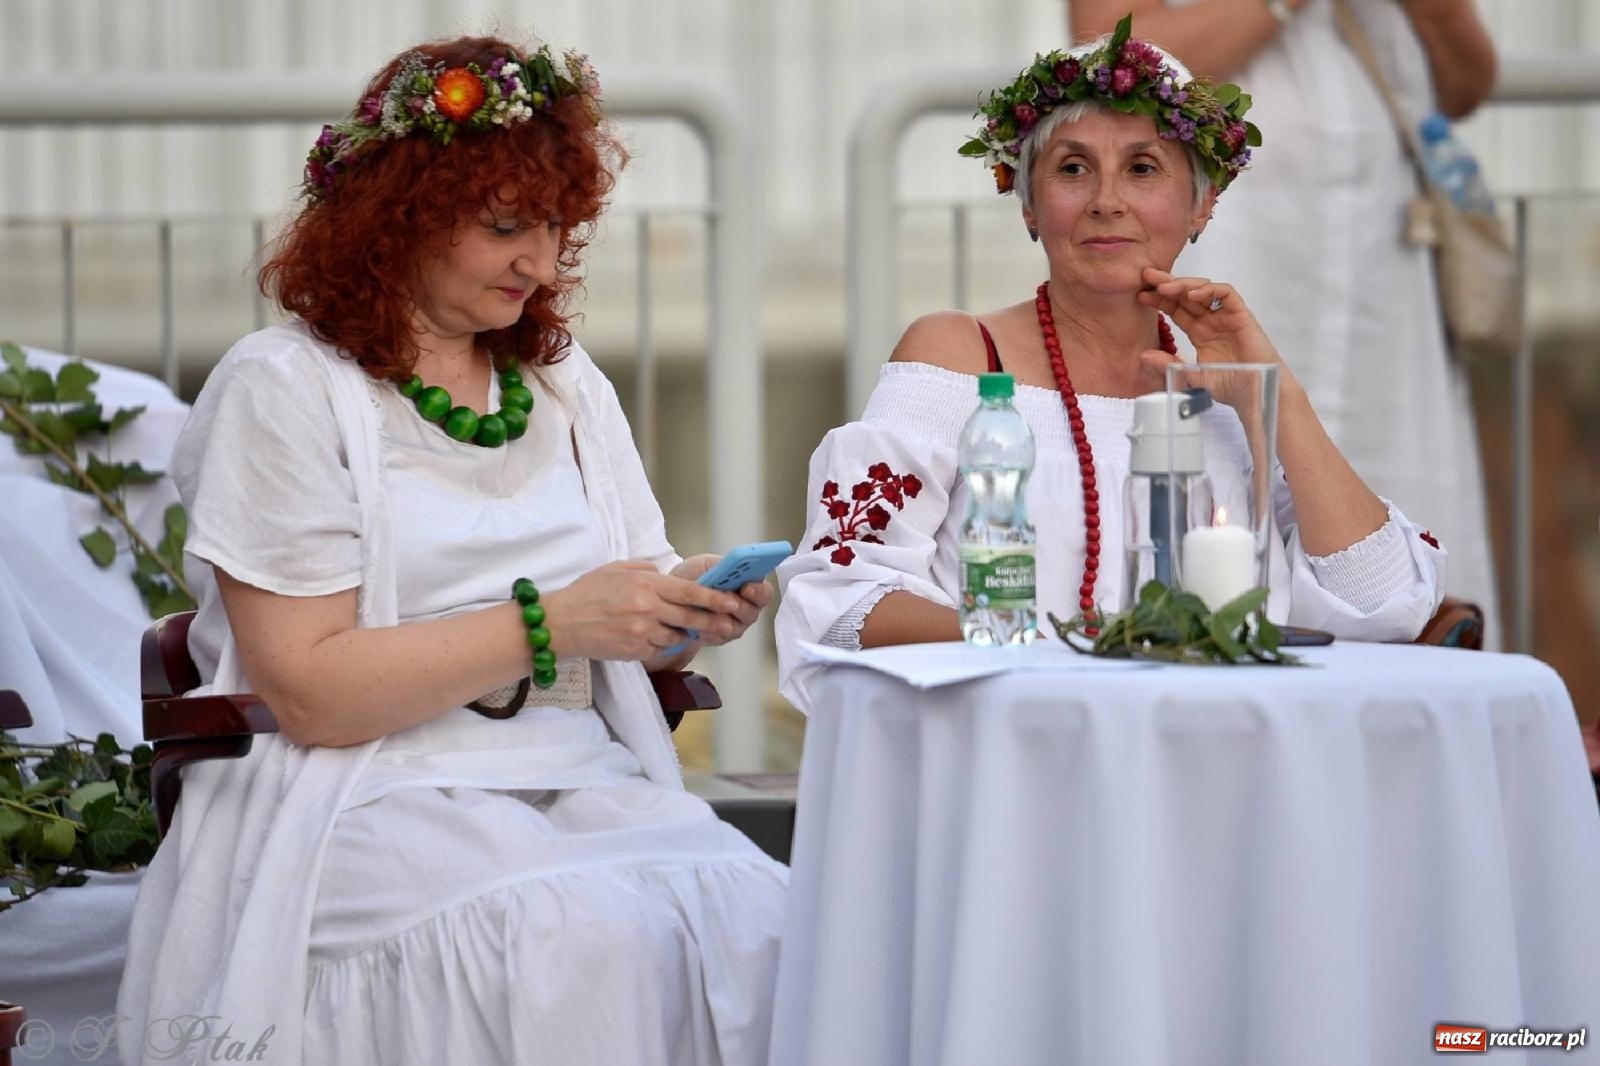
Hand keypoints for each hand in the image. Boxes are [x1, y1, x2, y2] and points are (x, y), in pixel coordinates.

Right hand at [541, 561, 745, 662]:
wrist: (561, 623)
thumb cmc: (587, 593)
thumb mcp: (616, 569)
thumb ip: (645, 569)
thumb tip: (664, 574)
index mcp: (646, 584)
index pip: (689, 592)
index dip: (714, 598)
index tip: (731, 601)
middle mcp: (647, 608)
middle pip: (691, 617)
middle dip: (714, 621)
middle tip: (730, 623)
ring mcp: (642, 632)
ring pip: (677, 636)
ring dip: (685, 634)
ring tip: (689, 631)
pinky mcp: (635, 651)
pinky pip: (660, 649)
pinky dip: (663, 645)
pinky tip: (658, 639)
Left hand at [668, 553, 772, 646]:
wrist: (672, 596)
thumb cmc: (693, 577)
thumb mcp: (706, 564)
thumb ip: (723, 565)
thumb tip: (733, 569)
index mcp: (749, 585)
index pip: (764, 591)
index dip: (758, 590)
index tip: (747, 587)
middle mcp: (747, 607)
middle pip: (753, 611)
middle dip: (740, 605)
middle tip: (727, 601)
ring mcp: (736, 624)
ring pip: (738, 626)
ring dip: (723, 618)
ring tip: (710, 611)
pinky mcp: (721, 637)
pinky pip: (720, 636)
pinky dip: (710, 630)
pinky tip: (700, 624)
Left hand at [1135, 267, 1297, 407]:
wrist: (1255, 394)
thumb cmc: (1229, 386)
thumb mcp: (1190, 377)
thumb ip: (1169, 365)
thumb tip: (1143, 355)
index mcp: (1198, 332)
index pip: (1175, 308)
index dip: (1158, 300)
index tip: (1140, 295)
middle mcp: (1211, 321)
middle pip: (1186, 295)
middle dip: (1166, 284)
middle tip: (1146, 276)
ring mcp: (1226, 317)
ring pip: (1204, 289)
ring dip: (1184, 284)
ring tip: (1165, 286)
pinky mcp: (1242, 316)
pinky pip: (1226, 294)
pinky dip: (1210, 290)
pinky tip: (1193, 294)